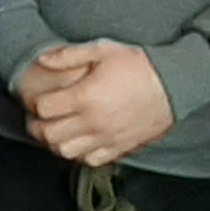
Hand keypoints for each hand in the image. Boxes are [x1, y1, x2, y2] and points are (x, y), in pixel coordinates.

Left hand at [18, 42, 175, 168]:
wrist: (174, 84)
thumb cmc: (139, 65)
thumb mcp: (103, 50)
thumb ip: (68, 55)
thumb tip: (42, 60)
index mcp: (85, 97)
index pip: (43, 109)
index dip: (35, 103)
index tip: (39, 99)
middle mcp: (93, 122)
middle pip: (49, 135)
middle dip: (38, 126)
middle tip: (39, 118)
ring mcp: (106, 138)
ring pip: (66, 152)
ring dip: (56, 142)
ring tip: (57, 130)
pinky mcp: (119, 148)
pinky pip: (90, 160)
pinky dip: (79, 153)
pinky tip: (80, 140)